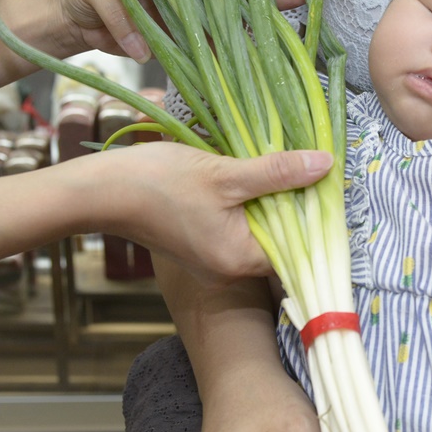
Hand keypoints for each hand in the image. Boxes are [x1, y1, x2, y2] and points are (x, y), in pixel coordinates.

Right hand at [88, 142, 332, 286]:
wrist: (100, 190)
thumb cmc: (159, 183)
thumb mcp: (225, 173)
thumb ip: (277, 172)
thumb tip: (326, 164)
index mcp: (240, 259)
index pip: (298, 247)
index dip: (317, 217)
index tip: (331, 185)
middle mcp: (230, 267)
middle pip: (281, 238)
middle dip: (297, 203)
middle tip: (315, 166)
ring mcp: (214, 256)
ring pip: (260, 227)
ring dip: (273, 198)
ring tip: (290, 164)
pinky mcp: (201, 241)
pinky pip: (239, 223)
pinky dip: (250, 201)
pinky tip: (257, 173)